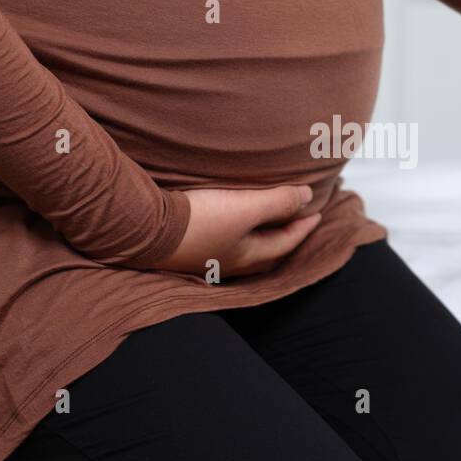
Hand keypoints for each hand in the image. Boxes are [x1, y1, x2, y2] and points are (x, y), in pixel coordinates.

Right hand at [153, 185, 320, 278]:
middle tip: (297, 223)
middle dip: (284, 238)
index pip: (285, 243)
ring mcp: (205, 259)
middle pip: (265, 253)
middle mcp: (227, 263)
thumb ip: (278, 202)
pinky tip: (227, 226)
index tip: (317, 213)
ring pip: (243, 250)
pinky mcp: (186, 248)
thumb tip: (308, 197)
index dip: (303, 227)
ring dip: (259, 237)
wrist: (143, 228)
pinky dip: (236, 234)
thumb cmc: (198, 220)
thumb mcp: (245, 208)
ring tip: (266, 223)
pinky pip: (222, 243)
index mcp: (246, 257)